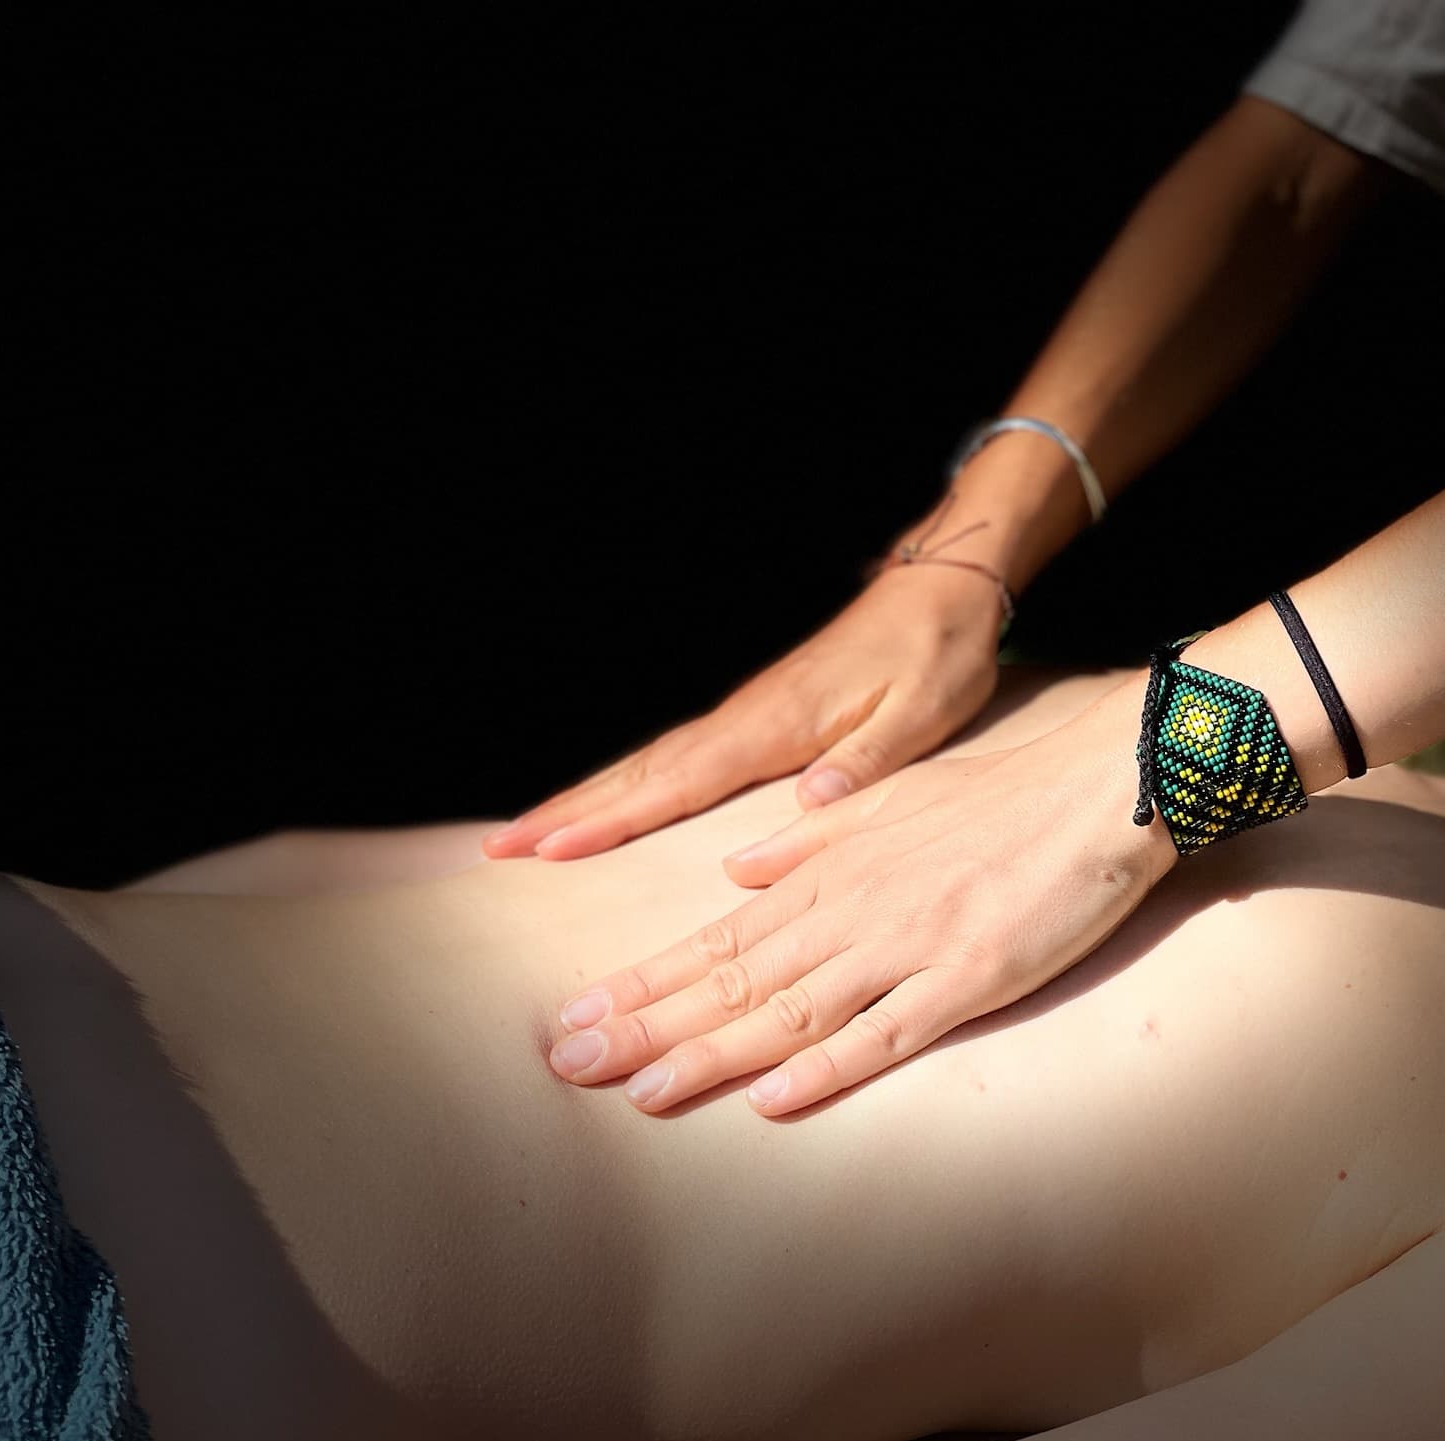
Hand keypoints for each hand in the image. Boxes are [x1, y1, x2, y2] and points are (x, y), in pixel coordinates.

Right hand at [482, 563, 1003, 860]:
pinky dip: (634, 783)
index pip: (683, 779)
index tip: (554, 844)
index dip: (616, 817)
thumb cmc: (938, 653)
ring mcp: (748, 714)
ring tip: (528, 833)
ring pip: (653, 763)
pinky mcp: (760, 716)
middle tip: (501, 847)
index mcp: (782, 723)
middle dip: (572, 810)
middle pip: (644, 771)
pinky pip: (680, 757)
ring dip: (589, 797)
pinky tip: (612, 804)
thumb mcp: (925, 712)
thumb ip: (866, 762)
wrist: (944, 589)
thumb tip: (808, 805)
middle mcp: (750, 717)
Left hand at [546, 677, 1177, 1113]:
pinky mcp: (970, 978)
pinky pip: (888, 1032)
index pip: (717, 937)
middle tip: (565, 1065)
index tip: (574, 1016)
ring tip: (638, 1091)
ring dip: (712, 1054)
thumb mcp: (891, 800)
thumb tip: (738, 867)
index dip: (644, 982)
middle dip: (646, 1024)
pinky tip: (774, 1101)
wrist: (1101, 784)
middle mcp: (854, 910)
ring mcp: (910, 946)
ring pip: (791, 1009)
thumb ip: (811, 840)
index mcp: (831, 873)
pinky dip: (828, 1067)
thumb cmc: (1000, 794)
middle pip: (734, 978)